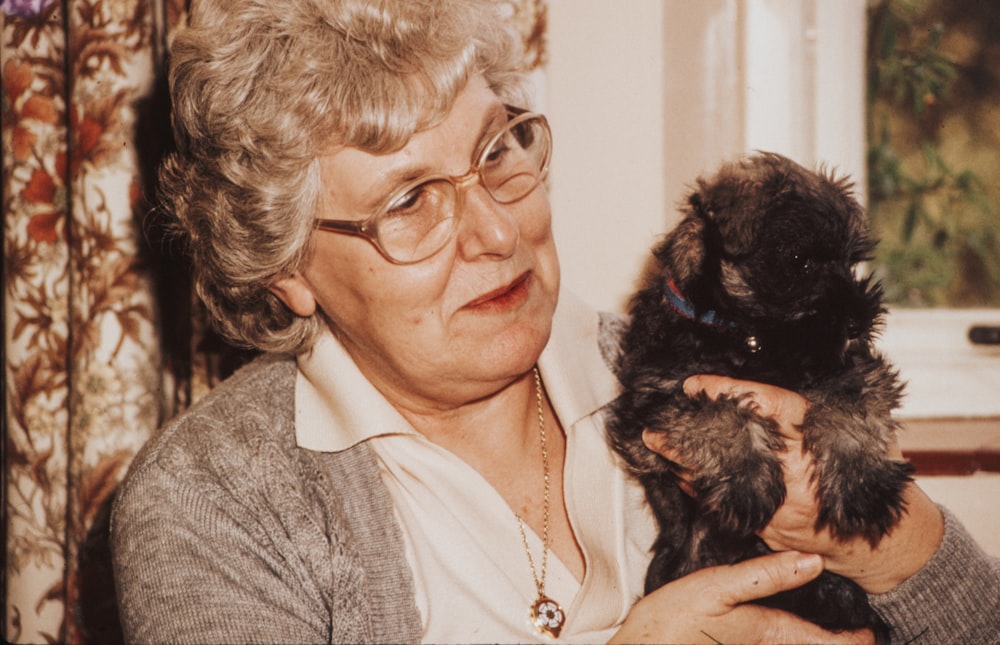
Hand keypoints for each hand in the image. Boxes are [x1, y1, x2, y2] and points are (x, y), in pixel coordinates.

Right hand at [611, 551, 873, 643]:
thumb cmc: (672, 624)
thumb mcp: (717, 588)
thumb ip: (766, 575)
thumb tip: (814, 561)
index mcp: (774, 634)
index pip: (834, 643)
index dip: (860, 637)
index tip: (874, 627)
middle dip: (839, 641)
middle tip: (858, 629)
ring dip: (815, 641)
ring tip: (826, 631)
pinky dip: (792, 642)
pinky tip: (781, 631)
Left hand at [643, 374, 943, 593]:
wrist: (887, 540)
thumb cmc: (870, 478)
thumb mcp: (854, 434)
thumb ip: (813, 414)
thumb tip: (767, 391)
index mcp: (817, 439)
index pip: (765, 406)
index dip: (727, 392)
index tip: (694, 385)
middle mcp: (796, 472)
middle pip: (731, 446)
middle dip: (689, 438)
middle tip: (654, 428)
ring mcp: (781, 505)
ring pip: (724, 479)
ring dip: (686, 465)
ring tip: (656, 448)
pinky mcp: (773, 529)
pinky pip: (731, 506)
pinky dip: (705, 490)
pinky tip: (681, 476)